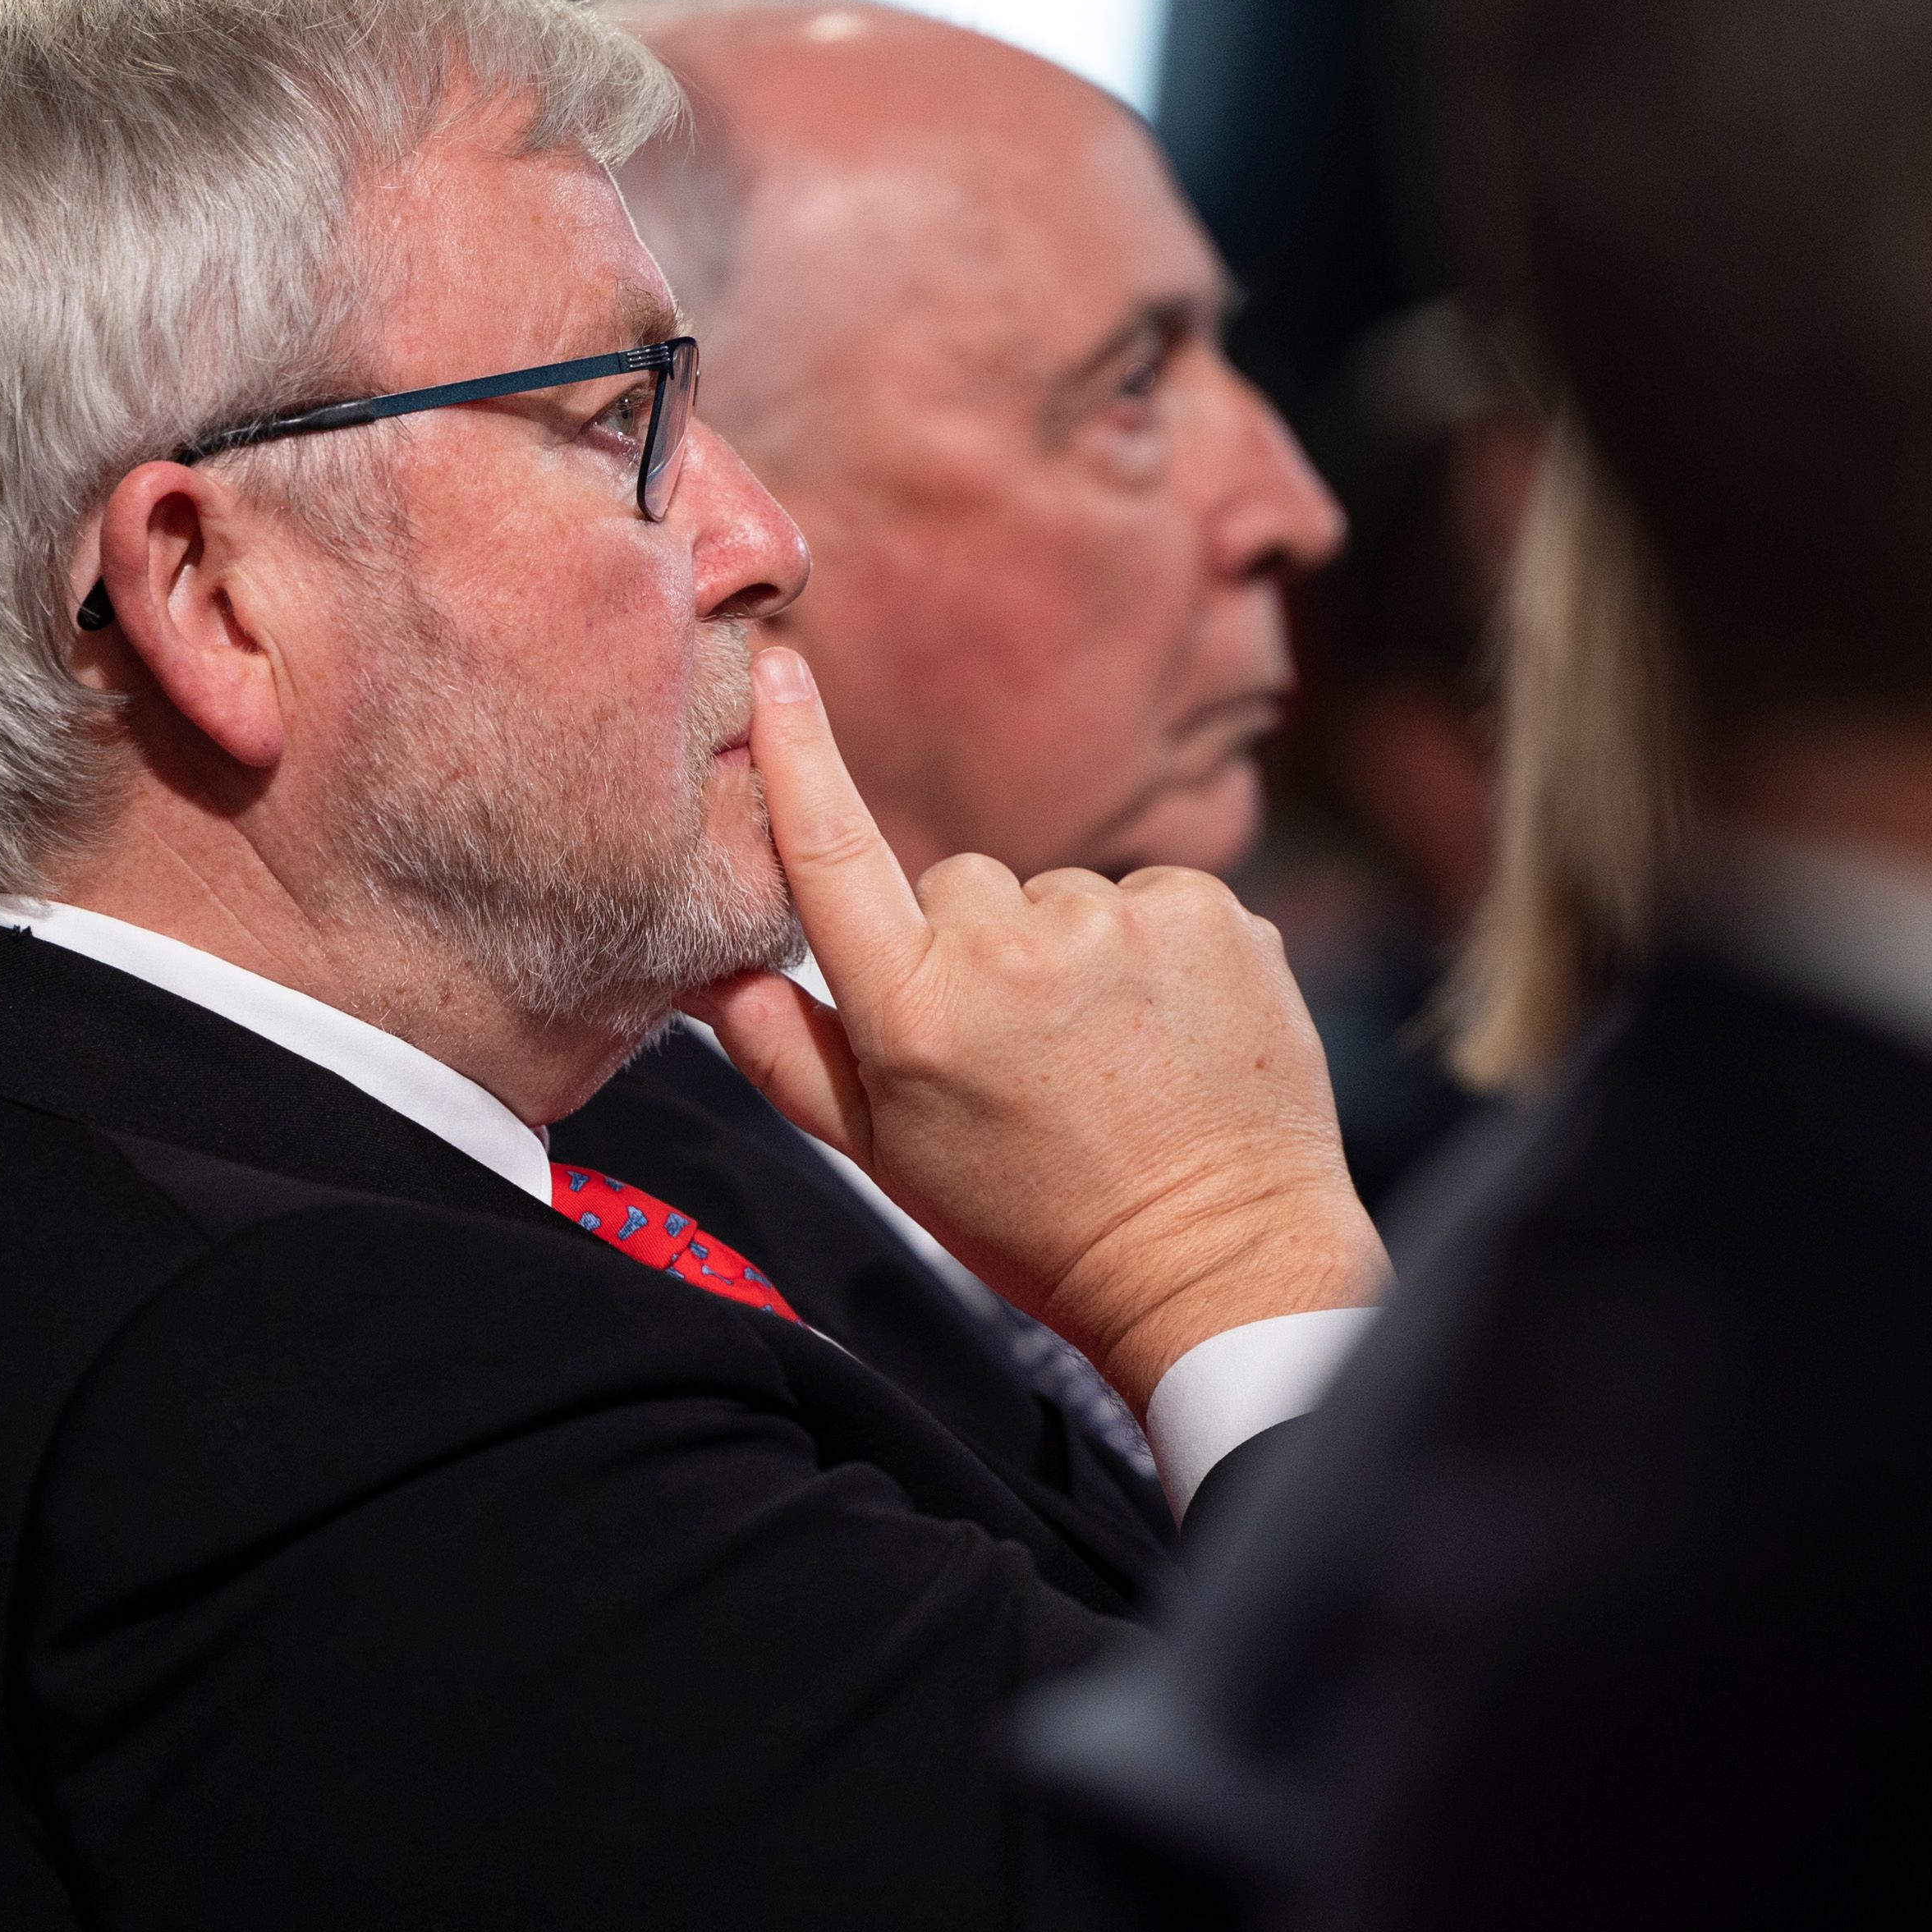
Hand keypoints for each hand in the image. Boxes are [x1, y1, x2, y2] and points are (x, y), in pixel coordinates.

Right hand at [693, 647, 1387, 1408]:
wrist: (1217, 1263)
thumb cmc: (1037, 1220)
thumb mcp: (890, 1160)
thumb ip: (791, 1057)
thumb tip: (713, 975)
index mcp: (914, 1011)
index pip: (835, 851)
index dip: (798, 751)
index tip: (778, 668)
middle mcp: (1010, 950)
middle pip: (959, 883)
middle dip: (975, 944)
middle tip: (1022, 1049)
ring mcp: (1118, 922)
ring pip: (1058, 895)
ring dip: (1072, 952)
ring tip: (1106, 1050)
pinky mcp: (1210, 911)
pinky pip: (1147, 898)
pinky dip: (1152, 950)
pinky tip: (1165, 1029)